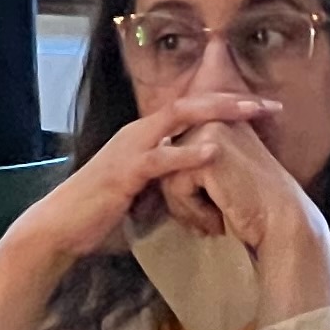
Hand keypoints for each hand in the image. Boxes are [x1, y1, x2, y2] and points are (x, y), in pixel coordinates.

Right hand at [6, 95, 281, 270]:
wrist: (60, 228)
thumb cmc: (101, 213)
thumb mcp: (146, 192)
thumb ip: (171, 182)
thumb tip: (200, 190)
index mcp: (146, 137)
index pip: (191, 111)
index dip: (227, 107)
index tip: (264, 109)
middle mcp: (139, 134)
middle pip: (191, 104)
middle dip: (232, 101)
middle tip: (269, 103)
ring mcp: (130, 149)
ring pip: (179, 118)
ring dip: (218, 114)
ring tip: (252, 111)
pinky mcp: (124, 172)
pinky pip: (160, 159)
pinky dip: (188, 153)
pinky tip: (214, 151)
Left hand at [158, 112, 329, 329]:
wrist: (283, 222)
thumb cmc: (255, 204)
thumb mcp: (223, 169)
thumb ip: (195, 154)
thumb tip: (160, 150)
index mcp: (221, 119)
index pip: (179, 151)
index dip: (190, 186)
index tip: (219, 205)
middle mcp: (214, 119)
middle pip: (168, 162)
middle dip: (185, 197)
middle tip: (214, 218)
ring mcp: (211, 134)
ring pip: (168, 176)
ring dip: (187, 208)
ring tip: (215, 221)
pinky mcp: (206, 156)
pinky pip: (176, 188)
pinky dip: (193, 212)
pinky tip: (218, 221)